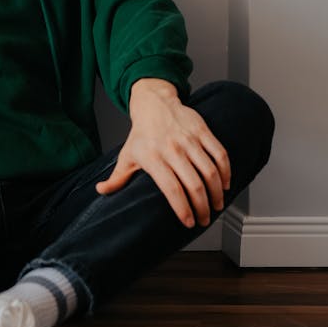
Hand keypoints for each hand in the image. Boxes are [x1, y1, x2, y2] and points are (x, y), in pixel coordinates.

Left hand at [95, 79, 230, 227]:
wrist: (154, 103)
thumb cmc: (141, 134)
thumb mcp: (126, 155)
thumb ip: (117, 177)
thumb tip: (101, 191)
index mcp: (153, 158)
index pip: (171, 189)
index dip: (182, 208)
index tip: (189, 222)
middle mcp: (172, 149)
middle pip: (194, 184)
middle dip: (202, 207)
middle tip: (205, 220)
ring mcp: (189, 139)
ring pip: (210, 171)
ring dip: (217, 192)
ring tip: (217, 205)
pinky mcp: (202, 131)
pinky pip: (219, 153)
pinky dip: (226, 171)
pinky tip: (225, 184)